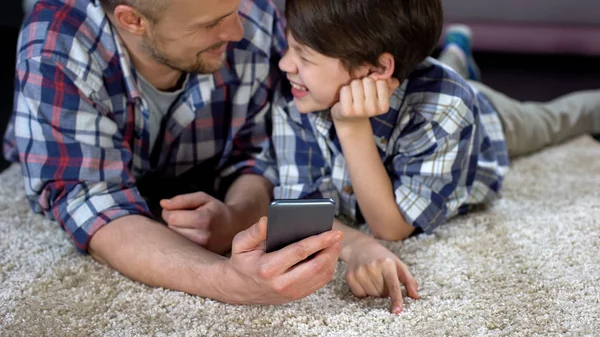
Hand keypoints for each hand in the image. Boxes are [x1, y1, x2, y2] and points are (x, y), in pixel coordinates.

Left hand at [160, 192, 237, 253]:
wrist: (233, 226)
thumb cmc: (215, 210)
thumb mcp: (202, 198)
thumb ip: (181, 200)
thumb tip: (162, 204)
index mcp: (203, 220)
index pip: (171, 217)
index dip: (170, 211)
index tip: (178, 209)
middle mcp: (202, 237)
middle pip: (171, 229)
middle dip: (174, 221)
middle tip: (186, 218)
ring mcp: (201, 249)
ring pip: (174, 239)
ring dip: (177, 231)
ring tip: (190, 227)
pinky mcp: (199, 256)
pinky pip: (180, 248)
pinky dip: (181, 241)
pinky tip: (191, 235)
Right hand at [224, 217, 342, 303]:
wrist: (238, 288)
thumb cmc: (242, 261)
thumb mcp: (240, 244)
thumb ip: (254, 232)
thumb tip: (268, 220)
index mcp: (268, 268)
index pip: (300, 252)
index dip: (319, 241)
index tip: (333, 232)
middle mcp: (282, 283)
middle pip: (316, 266)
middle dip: (331, 250)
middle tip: (338, 236)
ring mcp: (291, 292)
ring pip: (321, 276)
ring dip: (332, 259)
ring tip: (335, 243)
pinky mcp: (297, 296)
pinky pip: (319, 282)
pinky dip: (328, 268)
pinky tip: (329, 255)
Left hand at [331, 77, 399, 122]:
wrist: (350, 121)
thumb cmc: (365, 104)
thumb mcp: (379, 96)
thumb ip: (389, 85)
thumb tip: (389, 78)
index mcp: (384, 106)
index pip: (381, 82)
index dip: (374, 82)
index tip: (370, 91)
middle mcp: (373, 110)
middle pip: (368, 81)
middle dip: (363, 82)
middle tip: (360, 93)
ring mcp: (360, 111)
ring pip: (356, 83)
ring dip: (352, 86)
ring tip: (353, 96)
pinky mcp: (347, 111)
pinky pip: (345, 89)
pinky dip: (344, 91)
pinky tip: (345, 99)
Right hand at [345, 237, 419, 313]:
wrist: (361, 247)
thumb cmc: (383, 258)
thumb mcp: (398, 265)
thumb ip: (409, 281)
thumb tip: (416, 296)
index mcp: (387, 263)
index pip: (393, 286)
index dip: (396, 299)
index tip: (397, 311)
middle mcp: (372, 267)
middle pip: (382, 293)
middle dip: (385, 290)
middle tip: (382, 278)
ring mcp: (359, 272)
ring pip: (372, 295)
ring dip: (375, 292)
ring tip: (373, 278)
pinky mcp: (350, 276)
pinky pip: (360, 295)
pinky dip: (364, 292)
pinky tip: (364, 280)